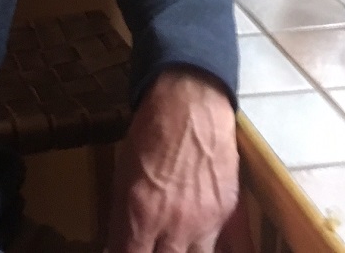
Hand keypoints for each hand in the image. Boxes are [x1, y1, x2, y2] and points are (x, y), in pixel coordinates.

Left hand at [106, 68, 237, 252]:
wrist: (191, 105)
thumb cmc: (150, 133)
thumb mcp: (123, 174)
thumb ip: (121, 217)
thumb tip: (116, 245)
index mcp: (141, 214)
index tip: (127, 251)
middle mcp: (175, 225)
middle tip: (151, 244)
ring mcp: (205, 221)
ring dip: (182, 252)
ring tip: (174, 242)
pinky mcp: (228, 213)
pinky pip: (224, 244)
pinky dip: (209, 244)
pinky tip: (199, 238)